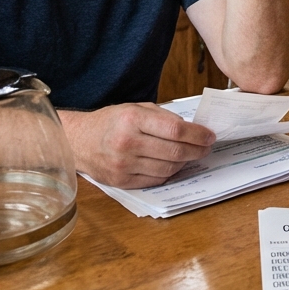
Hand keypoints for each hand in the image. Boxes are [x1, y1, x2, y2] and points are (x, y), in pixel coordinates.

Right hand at [64, 103, 215, 188]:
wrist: (79, 141)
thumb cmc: (110, 122)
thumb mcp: (135, 108)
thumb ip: (163, 117)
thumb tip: (192, 129)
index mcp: (132, 119)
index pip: (175, 129)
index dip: (197, 134)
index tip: (209, 136)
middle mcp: (127, 143)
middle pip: (175, 151)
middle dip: (197, 150)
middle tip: (206, 147)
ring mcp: (124, 165)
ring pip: (168, 168)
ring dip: (185, 162)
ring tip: (190, 155)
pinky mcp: (122, 181)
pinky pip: (156, 179)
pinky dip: (169, 172)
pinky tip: (173, 164)